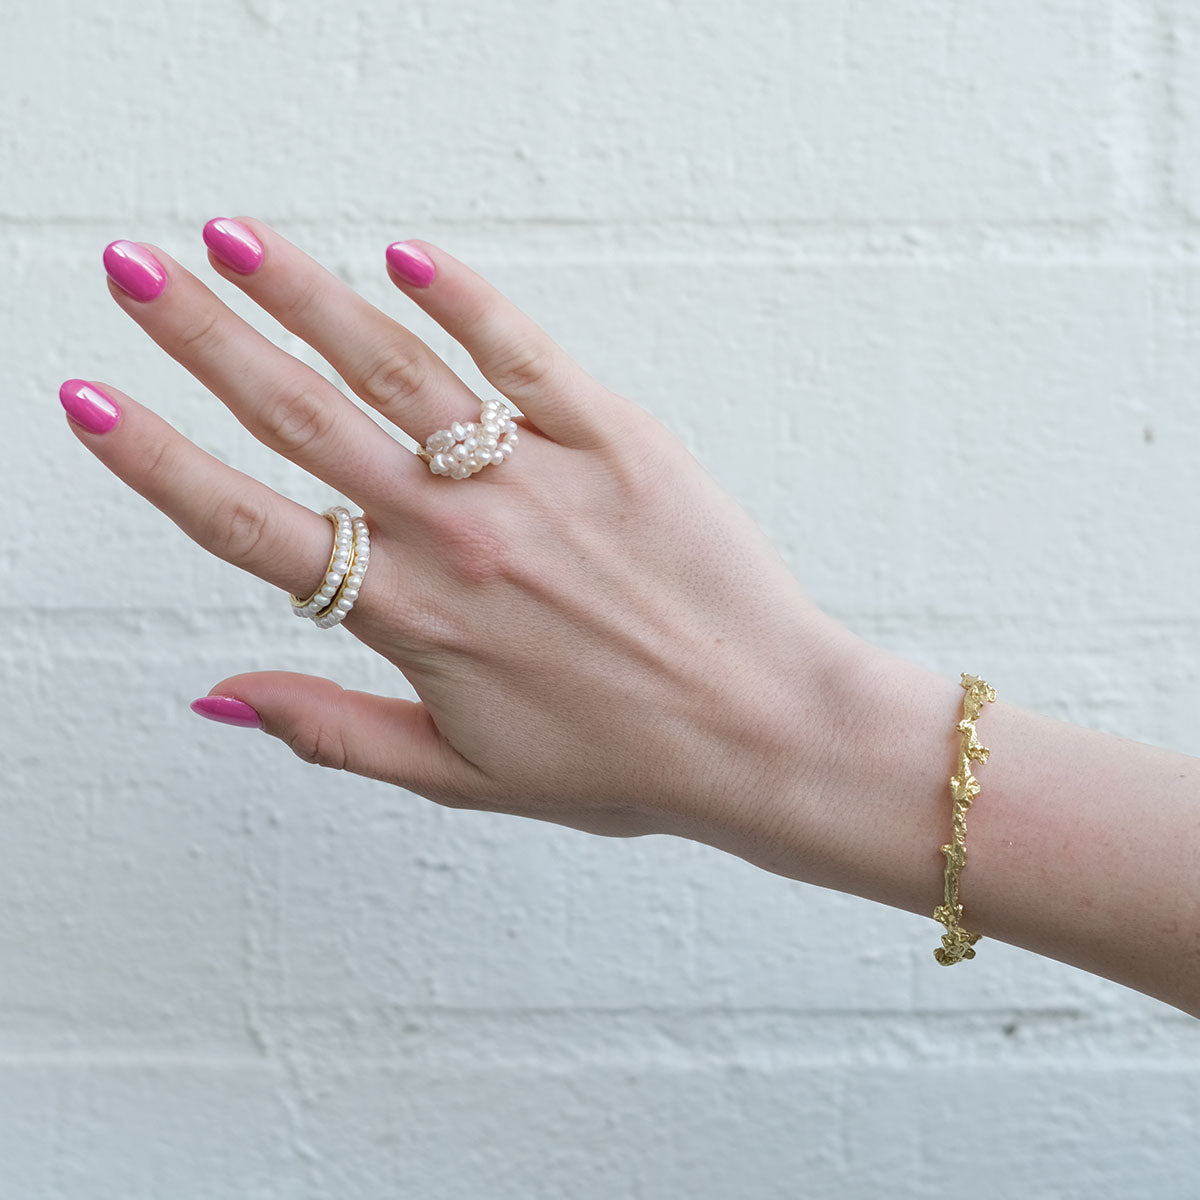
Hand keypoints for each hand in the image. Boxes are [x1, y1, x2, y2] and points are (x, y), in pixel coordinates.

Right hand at [61, 220, 860, 855]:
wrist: (765, 731)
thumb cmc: (623, 763)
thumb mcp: (465, 776)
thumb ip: (334, 733)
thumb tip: (219, 697)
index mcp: (414, 622)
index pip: (249, 526)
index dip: (155, 462)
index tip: (90, 403)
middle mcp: (461, 538)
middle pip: (301, 418)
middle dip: (202, 337)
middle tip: (132, 271)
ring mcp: (538, 480)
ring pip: (398, 368)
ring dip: (306, 294)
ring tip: (234, 236)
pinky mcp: (618, 440)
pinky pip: (527, 352)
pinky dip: (466, 299)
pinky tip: (406, 257)